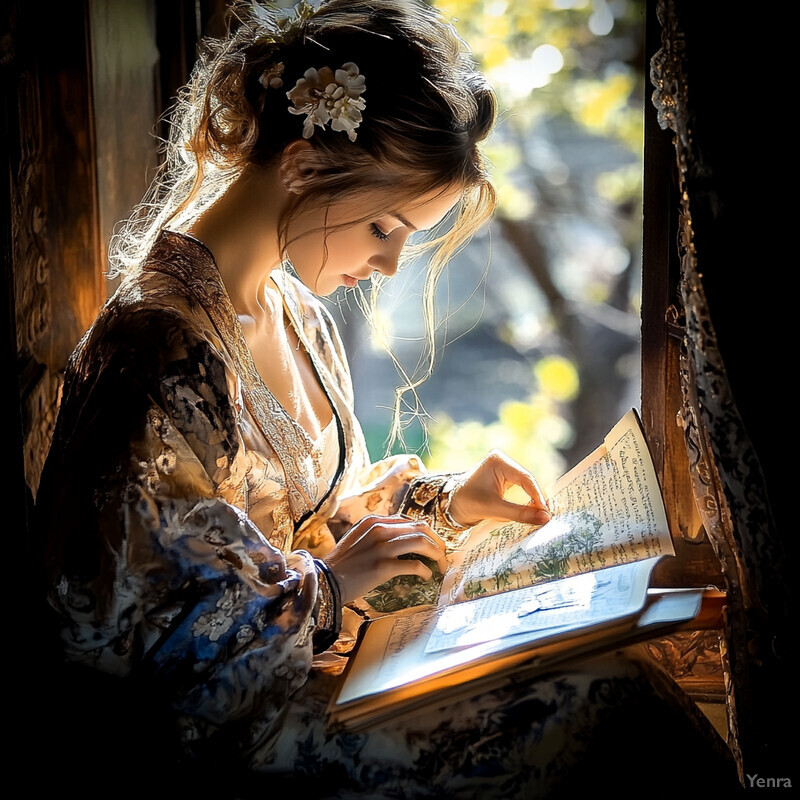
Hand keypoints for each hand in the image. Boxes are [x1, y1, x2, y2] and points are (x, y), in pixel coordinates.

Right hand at [324, 515, 446, 603]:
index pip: (409, 520)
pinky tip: (425, 576)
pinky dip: (424, 571)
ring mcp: (381, 547)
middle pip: (420, 528)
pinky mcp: (383, 566)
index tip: (432, 544)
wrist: (326, 581)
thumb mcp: (358, 539)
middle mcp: (379, 529)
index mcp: (373, 521)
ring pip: (421, 542)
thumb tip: (401, 539)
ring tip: (440, 565)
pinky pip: (414, 565)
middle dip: (437, 541)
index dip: (426, 532)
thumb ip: (377, 534)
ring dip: (436, 554)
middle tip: (442, 555)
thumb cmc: (343, 564)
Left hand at [447, 450, 550, 528]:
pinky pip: (520, 487)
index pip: (525, 479)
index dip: (537, 496)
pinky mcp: (504, 476)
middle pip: (527, 481)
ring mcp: (503, 467)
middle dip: (536, 499)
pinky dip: (526, 499)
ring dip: (533, 500)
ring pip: (525, 485)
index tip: (546, 513)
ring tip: (541, 516)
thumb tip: (545, 518)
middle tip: (546, 517)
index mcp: (498, 461)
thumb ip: (520, 513)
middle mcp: (502, 460)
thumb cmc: (468, 503)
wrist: (451, 504)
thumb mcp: (494, 509)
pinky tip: (532, 511)